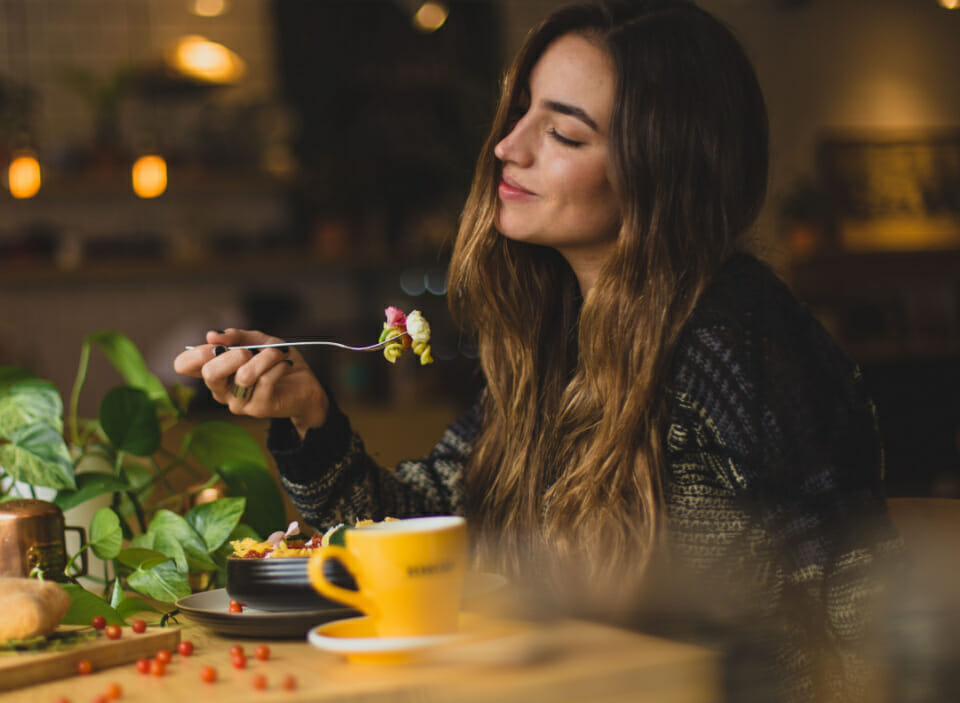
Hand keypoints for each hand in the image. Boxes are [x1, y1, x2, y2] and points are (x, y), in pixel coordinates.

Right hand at [173, 328, 328, 436]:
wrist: (306, 385)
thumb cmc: (277, 362)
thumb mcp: (258, 341)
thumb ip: (236, 336)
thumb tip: (212, 335)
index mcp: (215, 372)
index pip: (184, 366)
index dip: (196, 352)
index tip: (217, 344)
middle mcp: (221, 390)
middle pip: (210, 373)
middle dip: (233, 354)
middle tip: (250, 351)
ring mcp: (238, 402)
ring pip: (244, 375)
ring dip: (265, 357)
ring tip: (278, 353)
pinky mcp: (258, 408)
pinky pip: (266, 380)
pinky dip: (278, 365)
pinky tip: (285, 364)